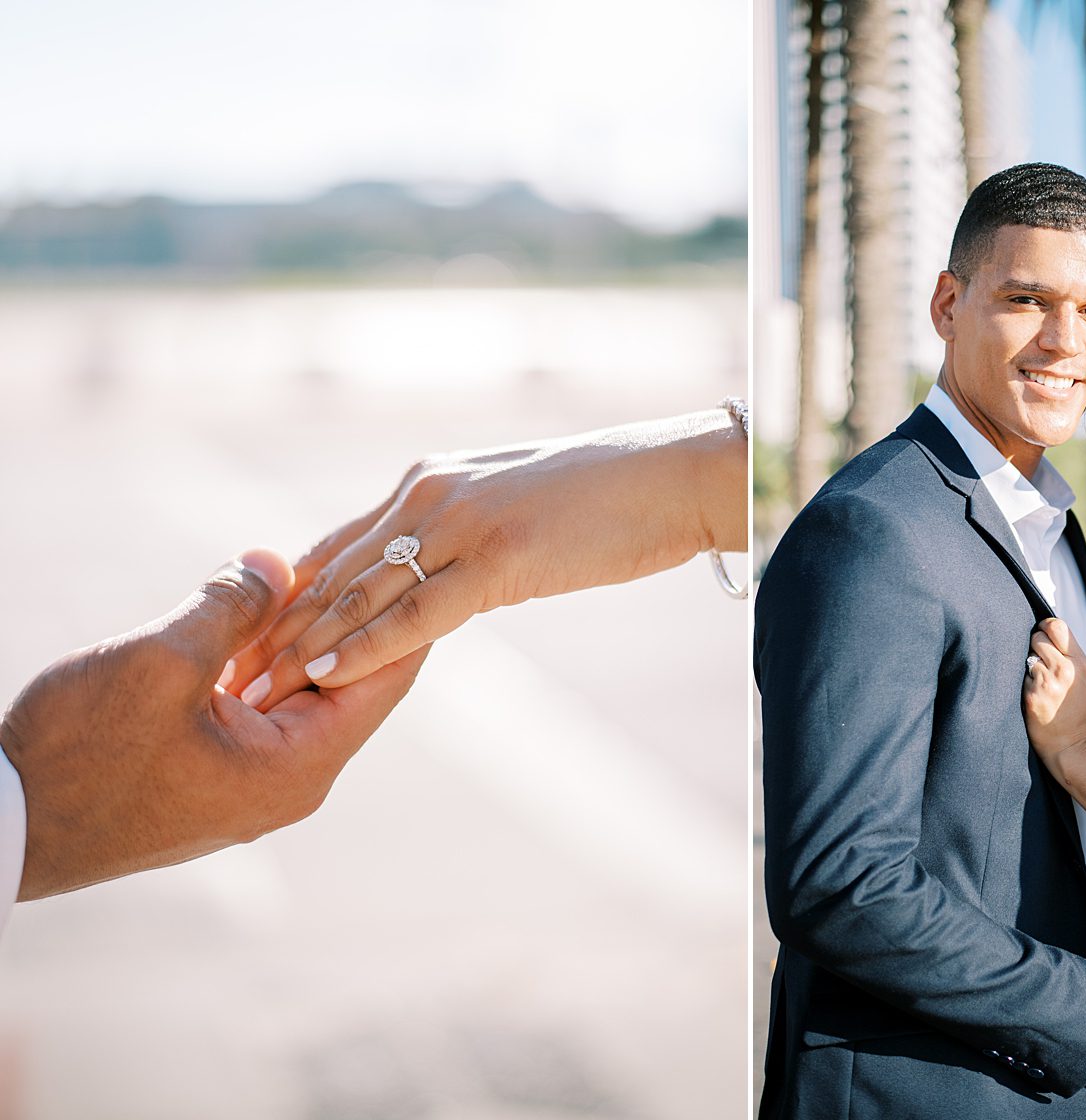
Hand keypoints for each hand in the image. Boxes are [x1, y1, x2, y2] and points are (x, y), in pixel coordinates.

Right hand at [0, 549, 426, 900]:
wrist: (4, 824)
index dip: (401, 615)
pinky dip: (257, 662)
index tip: (418, 561)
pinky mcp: (216, 772)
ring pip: (299, 691)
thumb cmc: (78, 756)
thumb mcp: (160, 662)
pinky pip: (259, 707)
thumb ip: (230, 607)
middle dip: (344, 615)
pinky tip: (247, 616)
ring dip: (292, 635)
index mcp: (300, 767)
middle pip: (348, 682)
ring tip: (301, 571)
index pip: (384, 679)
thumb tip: (277, 561)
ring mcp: (253, 781)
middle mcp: (291, 782)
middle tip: (360, 549)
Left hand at [226, 409, 746, 711]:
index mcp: (430, 480)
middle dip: (278, 634)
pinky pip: (419, 613)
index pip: (337, 547)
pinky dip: (367, 646)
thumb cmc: (607, 496)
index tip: (248, 647)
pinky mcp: (500, 558)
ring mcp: (463, 523)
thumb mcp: (514, 507)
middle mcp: (430, 494)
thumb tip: (438, 575)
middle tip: (232, 684)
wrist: (674, 477)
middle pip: (333, 573)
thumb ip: (462, 536)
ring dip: (305, 649)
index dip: (287, 601)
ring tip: (259, 694)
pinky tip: (330, 675)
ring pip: (362, 594)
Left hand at [1021, 617, 1085, 762]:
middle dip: (1034, 646)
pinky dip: (1023, 680)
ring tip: (1038, 681)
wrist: (1068, 741)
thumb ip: (1067, 653)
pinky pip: (1019, 674)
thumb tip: (1046, 627)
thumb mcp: (1080, 676)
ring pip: (1026, 654)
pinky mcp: (1032, 694)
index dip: (1045, 626)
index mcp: (1079, 662)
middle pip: (1037, 636)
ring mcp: (1047, 682)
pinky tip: (1033, 692)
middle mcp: (1065, 669)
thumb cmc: (1072, 706)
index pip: (1058, 626)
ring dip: (1028, 664)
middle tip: (1040, 663)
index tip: (1041, 632)